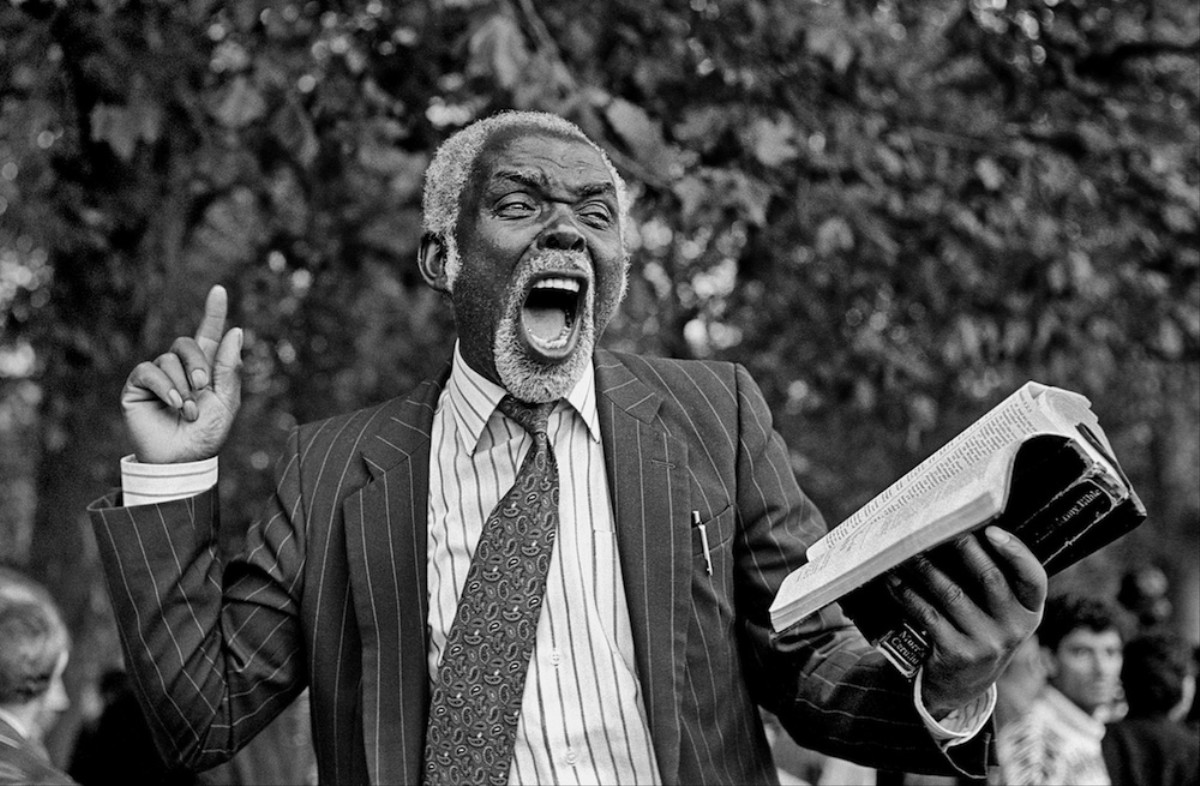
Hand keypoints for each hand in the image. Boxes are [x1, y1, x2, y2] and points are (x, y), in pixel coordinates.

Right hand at [121, 285, 242, 462]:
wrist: (183, 459)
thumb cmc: (207, 434)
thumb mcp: (226, 401)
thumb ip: (230, 368)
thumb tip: (236, 330)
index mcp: (205, 368)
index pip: (208, 334)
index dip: (213, 312)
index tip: (219, 289)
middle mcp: (179, 368)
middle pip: (186, 343)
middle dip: (197, 363)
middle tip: (203, 388)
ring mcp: (157, 376)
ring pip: (168, 359)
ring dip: (182, 385)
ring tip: (189, 410)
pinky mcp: (137, 387)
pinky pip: (148, 371)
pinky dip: (164, 386)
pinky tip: (174, 403)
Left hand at [888, 527, 1046, 718]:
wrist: (963, 685)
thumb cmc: (979, 631)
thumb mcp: (1000, 613)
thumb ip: (994, 580)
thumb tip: (961, 530)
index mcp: (1030, 612)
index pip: (1034, 578)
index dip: (1016, 552)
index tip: (992, 530)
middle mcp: (1015, 629)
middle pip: (990, 578)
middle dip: (963, 548)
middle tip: (938, 526)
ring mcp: (987, 644)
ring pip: (952, 593)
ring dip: (925, 568)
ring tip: (904, 550)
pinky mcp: (958, 653)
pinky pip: (928, 614)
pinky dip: (908, 594)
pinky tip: (893, 580)